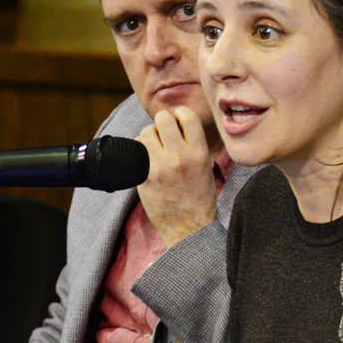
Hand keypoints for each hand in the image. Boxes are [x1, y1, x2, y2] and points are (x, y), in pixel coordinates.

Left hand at [136, 106, 218, 245]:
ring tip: (153, 148)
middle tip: (162, 134)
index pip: (187, 116)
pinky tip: (145, 160)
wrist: (189, 227)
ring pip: (146, 132)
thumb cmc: (199, 198)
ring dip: (148, 137)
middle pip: (163, 119)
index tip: (177, 121)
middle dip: (161, 123)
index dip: (180, 115)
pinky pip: (136, 150)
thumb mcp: (206, 167)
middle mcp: (179, 157)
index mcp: (199, 153)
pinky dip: (139, 151)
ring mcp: (160, 167)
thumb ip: (194, 144)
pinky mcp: (144, 177)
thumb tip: (178, 123)